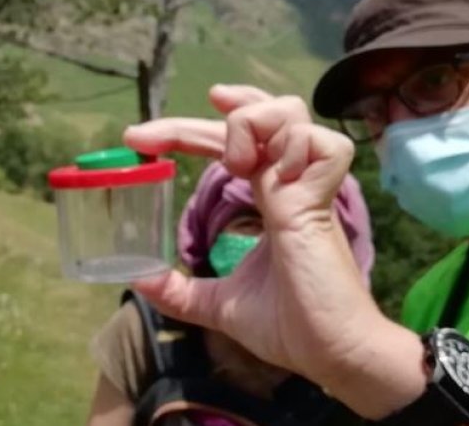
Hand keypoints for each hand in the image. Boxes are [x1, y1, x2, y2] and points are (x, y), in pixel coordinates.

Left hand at [125, 85, 422, 416]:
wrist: (331, 356)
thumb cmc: (291, 327)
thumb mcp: (220, 304)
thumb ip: (181, 290)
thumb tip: (137, 279)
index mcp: (270, 196)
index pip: (231, 143)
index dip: (191, 130)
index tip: (143, 139)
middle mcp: (289, 182)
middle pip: (255, 113)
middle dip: (194, 119)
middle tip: (148, 136)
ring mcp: (307, 188)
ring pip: (290, 112)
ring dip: (251, 122)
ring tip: (233, 164)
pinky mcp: (321, 203)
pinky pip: (324, 145)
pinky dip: (296, 147)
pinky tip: (276, 177)